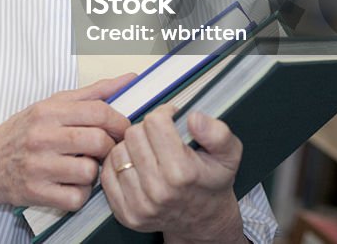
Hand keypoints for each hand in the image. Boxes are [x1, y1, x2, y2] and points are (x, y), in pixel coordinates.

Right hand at [0, 73, 133, 210]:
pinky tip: (69, 185)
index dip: (119, 122)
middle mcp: (42, 137)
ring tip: (81, 167)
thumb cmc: (22, 132)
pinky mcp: (37, 193)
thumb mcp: (51, 104)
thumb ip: (92, 93)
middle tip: (103, 150)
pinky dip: (79, 194)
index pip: (98, 112)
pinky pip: (76, 198)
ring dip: (92, 173)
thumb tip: (129, 80)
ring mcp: (38, 166)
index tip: (122, 130)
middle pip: (98, 141)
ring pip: (89, 172)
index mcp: (47, 111)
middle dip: (108, 147)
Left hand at [100, 105, 246, 243]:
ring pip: (118, 152)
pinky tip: (136, 166)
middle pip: (133, 134)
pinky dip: (119, 165)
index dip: (164, 115)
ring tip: (148, 153)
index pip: (154, 123)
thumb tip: (193, 118)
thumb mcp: (229, 155)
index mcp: (182, 173)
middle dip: (147, 130)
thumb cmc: (211, 182)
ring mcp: (139, 205)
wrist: (203, 221)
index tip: (170, 121)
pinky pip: (108, 173)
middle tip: (160, 139)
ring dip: (131, 147)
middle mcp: (158, 191)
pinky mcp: (125, 214)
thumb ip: (217, 133)